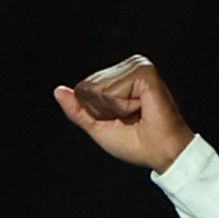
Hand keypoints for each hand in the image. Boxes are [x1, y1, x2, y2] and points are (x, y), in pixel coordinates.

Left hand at [55, 53, 194, 170]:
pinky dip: (122, 107)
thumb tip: (58, 91)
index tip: (119, 118)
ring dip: (114, 109)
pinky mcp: (145, 72)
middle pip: (88, 87)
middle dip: (102, 110)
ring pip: (99, 89)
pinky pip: (112, 92)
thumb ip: (77, 109)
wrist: (160, 152)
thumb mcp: (97, 126)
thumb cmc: (134, 141)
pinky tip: (141, 107)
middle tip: (129, 117)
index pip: (82, 88)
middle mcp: (129, 65)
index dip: (94, 111)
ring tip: (136, 112)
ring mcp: (138, 66)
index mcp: (119, 75)